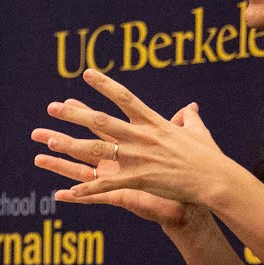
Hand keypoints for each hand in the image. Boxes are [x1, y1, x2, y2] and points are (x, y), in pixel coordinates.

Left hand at [32, 69, 235, 218]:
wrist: (215, 179)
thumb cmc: (208, 157)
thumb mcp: (198, 132)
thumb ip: (189, 119)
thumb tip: (190, 108)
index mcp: (153, 122)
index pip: (124, 97)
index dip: (104, 84)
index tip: (86, 73)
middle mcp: (142, 136)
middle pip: (101, 121)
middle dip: (75, 114)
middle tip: (52, 107)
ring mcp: (138, 157)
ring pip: (97, 149)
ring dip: (70, 145)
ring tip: (48, 141)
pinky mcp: (139, 179)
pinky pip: (107, 184)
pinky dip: (88, 189)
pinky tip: (68, 192)